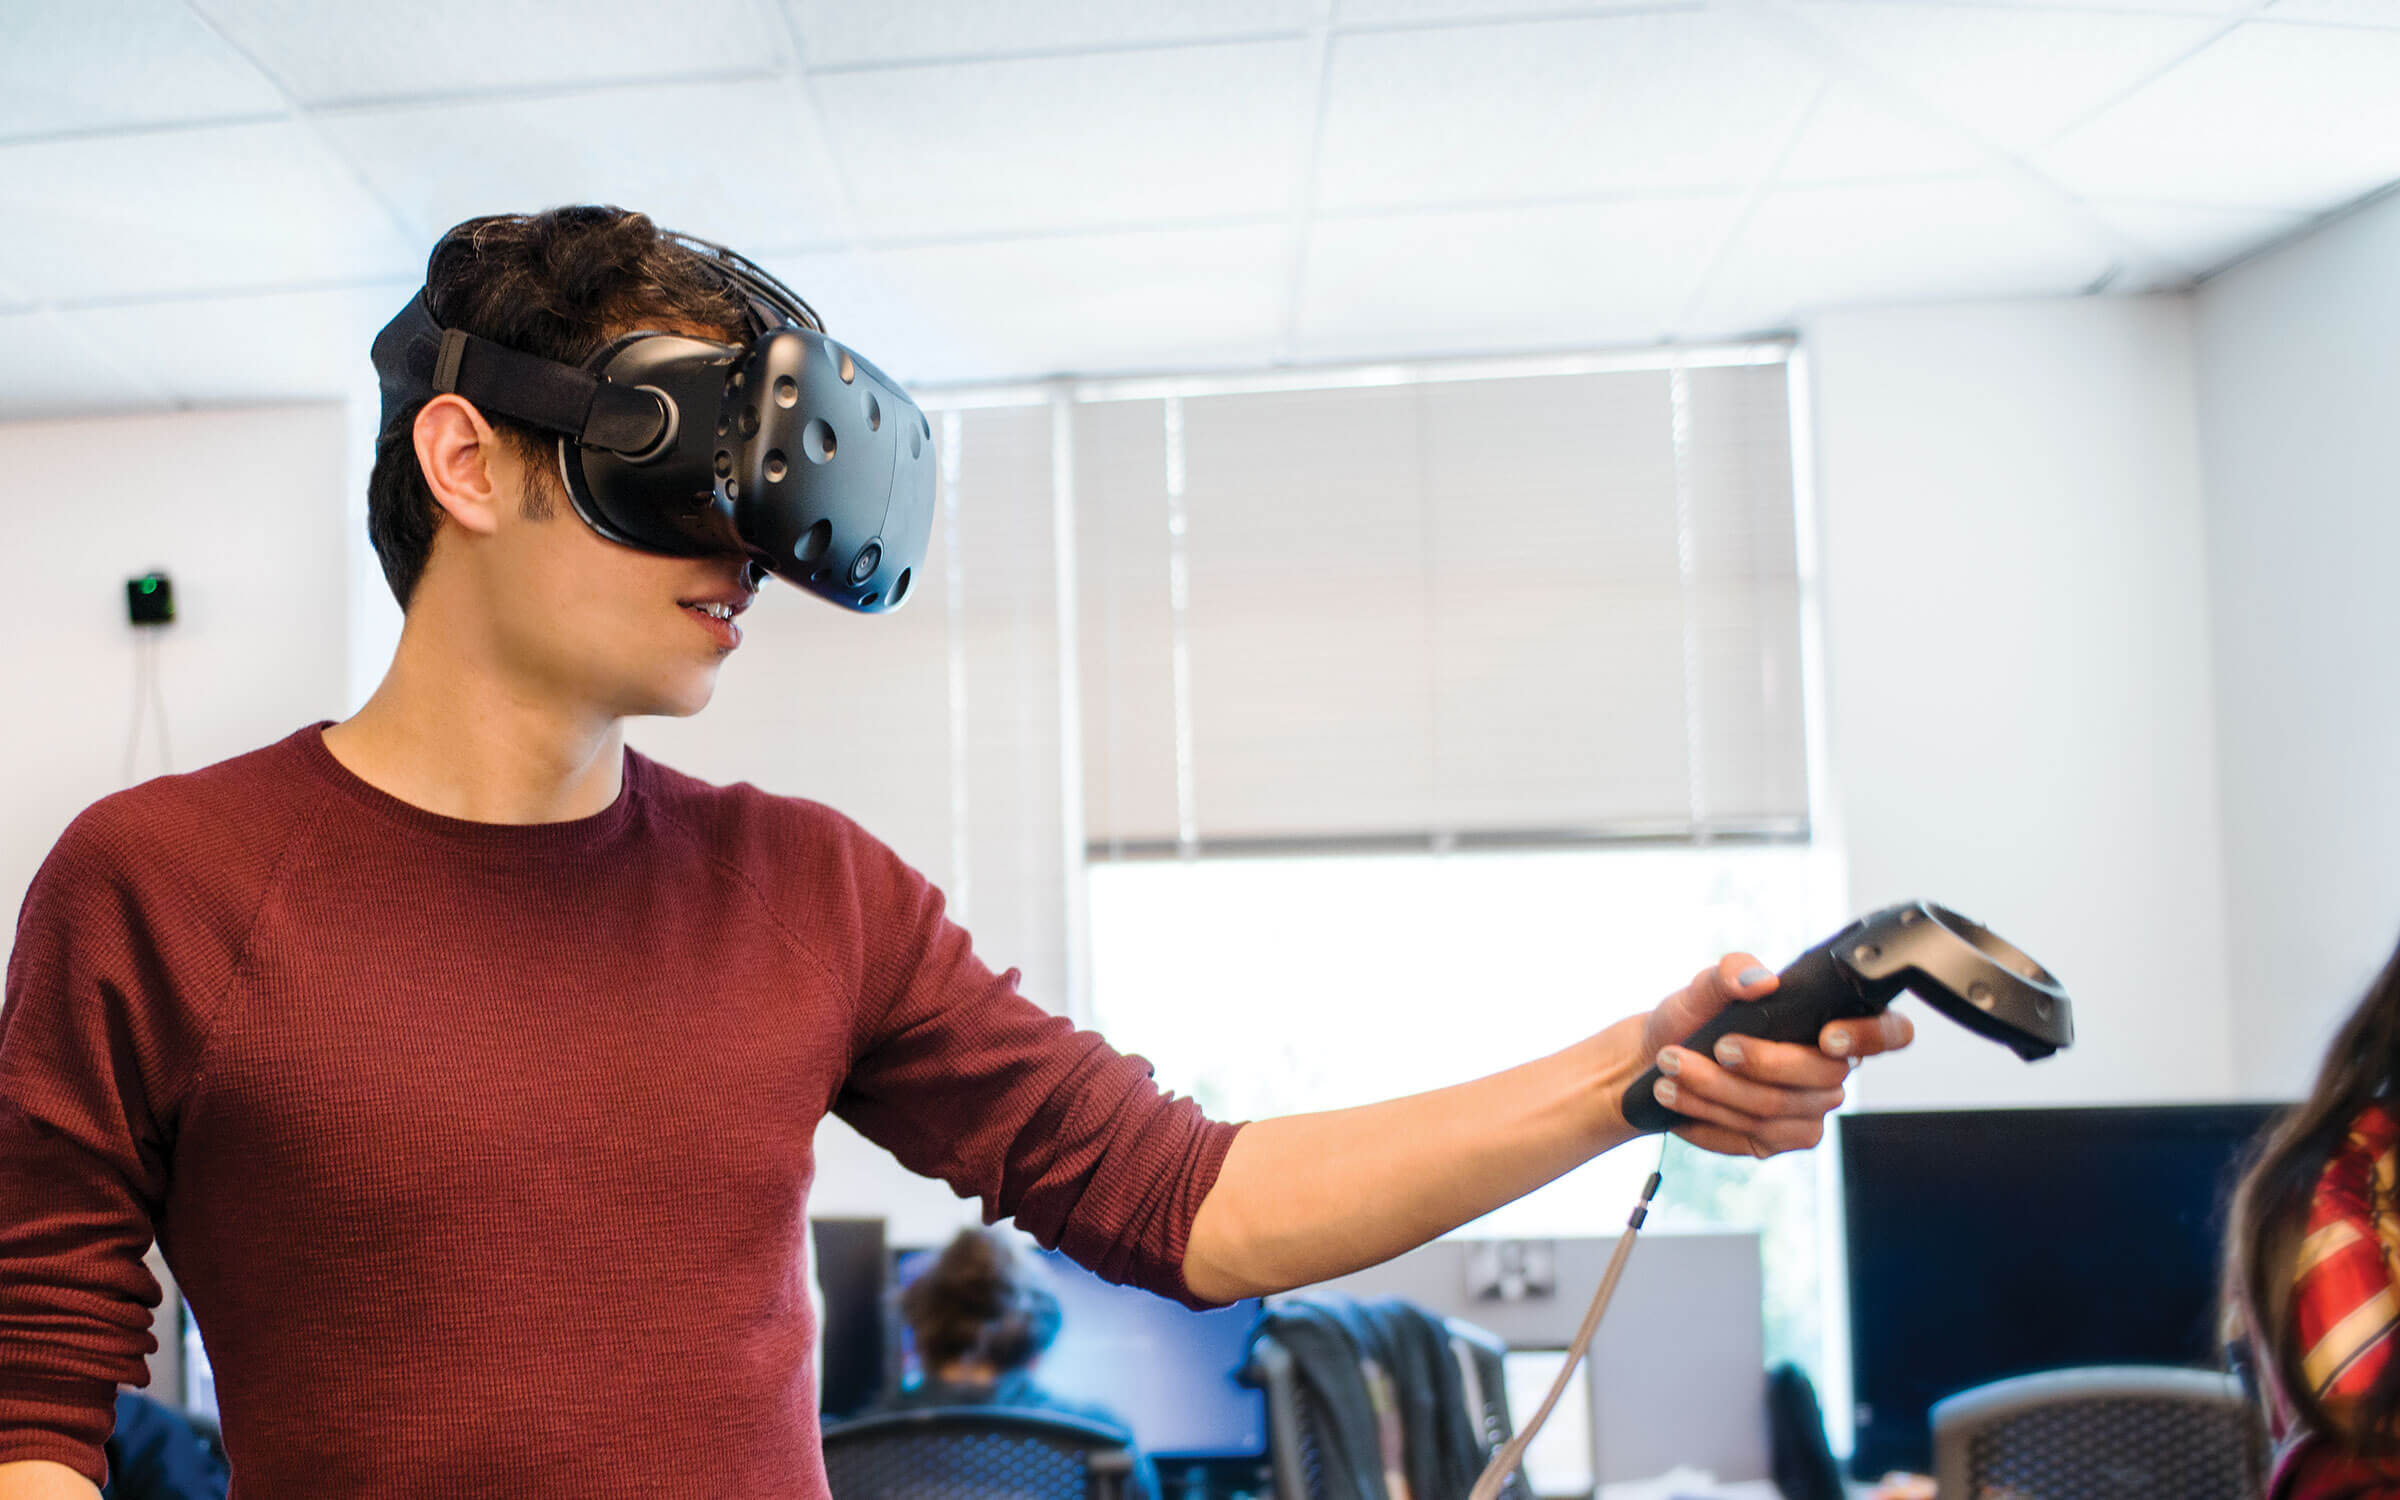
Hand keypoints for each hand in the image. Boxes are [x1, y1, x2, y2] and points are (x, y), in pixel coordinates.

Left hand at [1636, 952, 1914, 1159]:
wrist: (1658, 1057)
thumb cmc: (1694, 1017)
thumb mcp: (1705, 986)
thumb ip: (1731, 971)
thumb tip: (1761, 981)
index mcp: (1829, 1022)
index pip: (1887, 1033)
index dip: (1868, 1037)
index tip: (1827, 1036)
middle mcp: (1829, 1070)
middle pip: (1819, 1077)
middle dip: (1761, 1062)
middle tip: (1717, 1046)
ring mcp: (1807, 1109)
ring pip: (1775, 1108)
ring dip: (1717, 1089)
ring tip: (1674, 1066)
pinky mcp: (1778, 1139)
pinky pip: (1755, 1135)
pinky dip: (1710, 1117)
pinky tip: (1679, 1098)